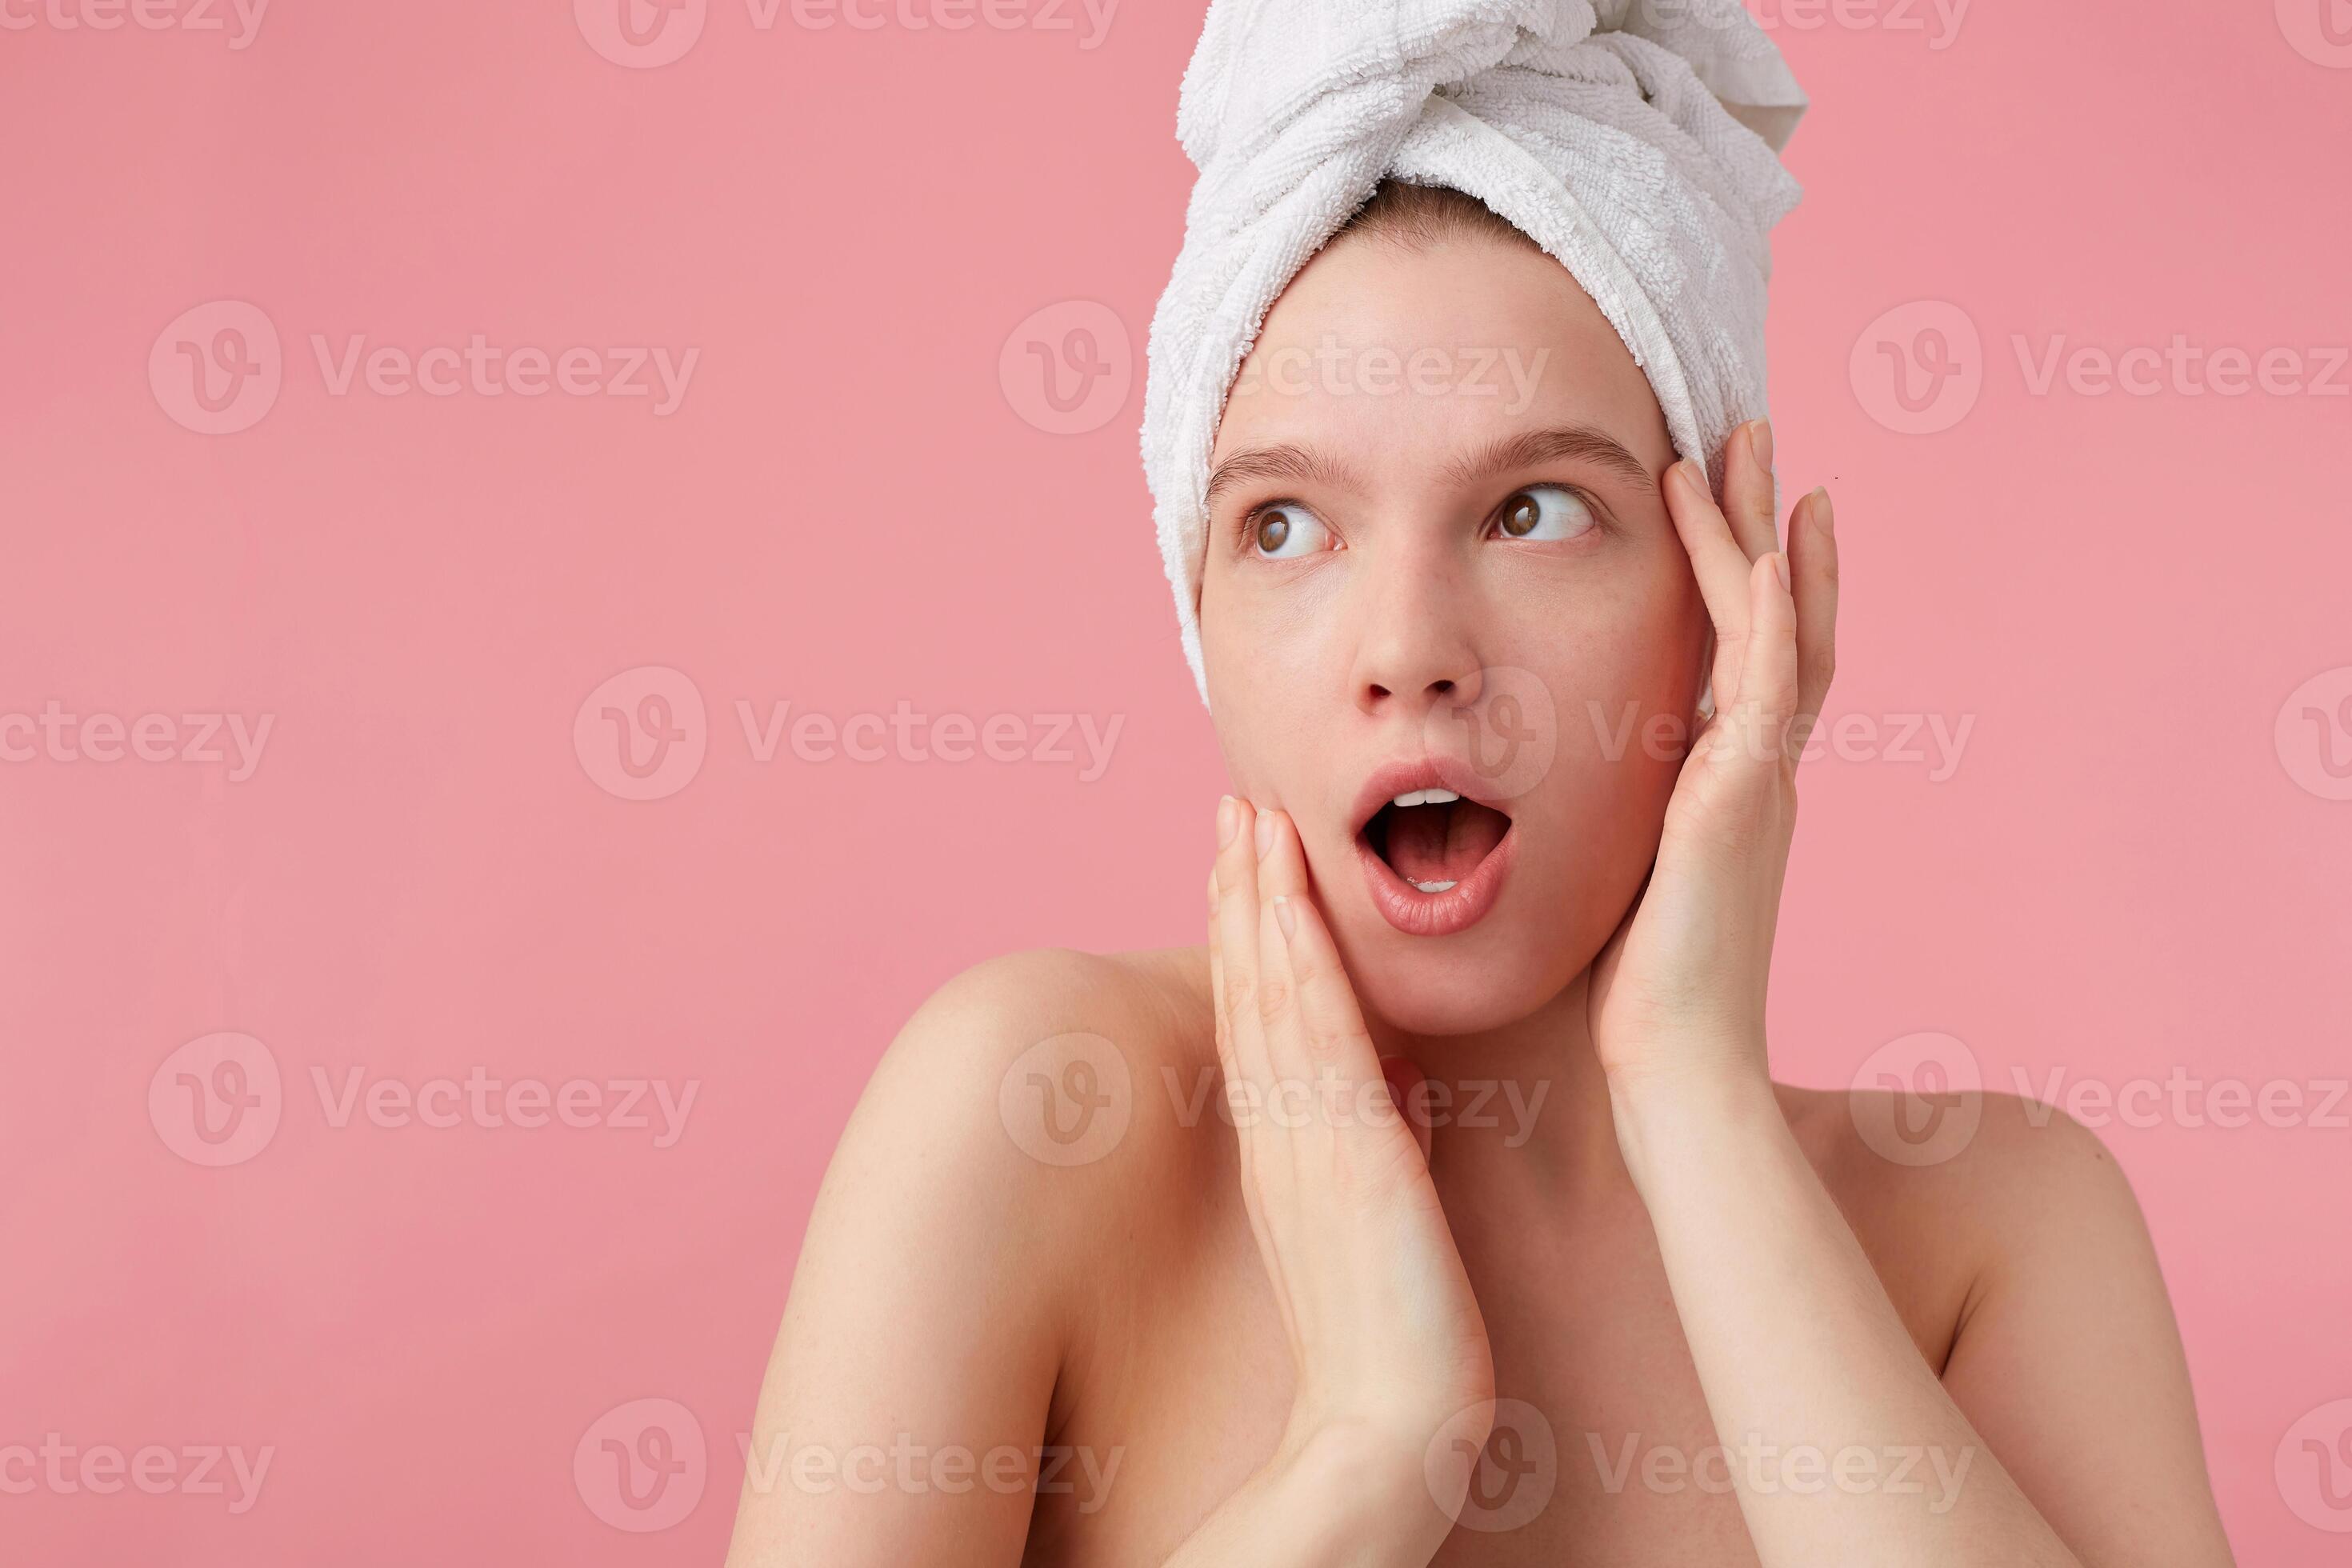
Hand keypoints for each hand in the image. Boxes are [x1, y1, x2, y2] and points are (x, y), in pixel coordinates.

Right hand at [1207, 797, 1495, 1543]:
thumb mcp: (1386, 1213)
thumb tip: (1406, 1084)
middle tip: (1233, 804)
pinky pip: (1310, 1029)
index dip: (1248, 932)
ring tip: (1251, 814)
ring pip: (1268, 989)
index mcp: (1285, 1145)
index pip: (1258, 1015)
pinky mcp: (1341, 1144)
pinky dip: (1291, 954)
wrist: (1392, 1422)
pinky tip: (1286, 895)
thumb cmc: (1396, 1335)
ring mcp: (1301, 1133)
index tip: (1247, 861)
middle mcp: (1278, 1128)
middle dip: (1240, 889)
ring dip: (1258, 895)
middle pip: (1248, 984)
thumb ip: (1385, 1139)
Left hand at [1587, 421, 1838, 1092]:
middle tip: (1759, 439)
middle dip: (1768, 525)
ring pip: (1784, 621)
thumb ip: (1612, 830)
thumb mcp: (1623, 883)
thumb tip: (1550, 805)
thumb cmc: (1640, 999)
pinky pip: (1773, 668)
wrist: (1678, 1063)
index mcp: (1731, 791)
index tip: (1742, 510)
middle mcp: (1762, 770)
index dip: (1753, 581)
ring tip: (1752, 444)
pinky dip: (1767, 596)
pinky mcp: (1753, 788)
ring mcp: (1766, 773)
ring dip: (1765, 528)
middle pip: (1783, 617)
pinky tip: (1757, 533)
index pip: (1752, 661)